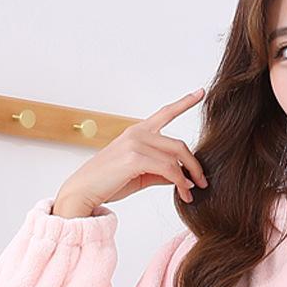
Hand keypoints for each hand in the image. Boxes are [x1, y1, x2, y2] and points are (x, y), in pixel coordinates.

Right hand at [53, 88, 208, 214]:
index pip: (165, 113)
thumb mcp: (140, 175)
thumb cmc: (108, 184)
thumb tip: (185, 177)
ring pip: (176, 157)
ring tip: (192, 193)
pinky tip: (184, 193)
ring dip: (189, 177)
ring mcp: (136, 143)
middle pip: (179, 145)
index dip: (185, 102)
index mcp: (137, 132)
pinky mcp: (135, 157)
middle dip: (195, 165)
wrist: (83, 192)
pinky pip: (169, 169)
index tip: (201, 92)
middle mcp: (137, 133)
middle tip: (203, 182)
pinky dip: (180, 183)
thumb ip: (162, 172)